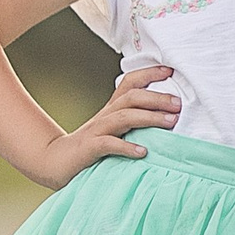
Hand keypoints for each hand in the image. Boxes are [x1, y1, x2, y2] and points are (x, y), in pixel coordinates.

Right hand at [31, 63, 179, 185]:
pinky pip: (108, 144)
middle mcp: (105, 115)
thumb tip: (168, 117)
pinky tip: (143, 152)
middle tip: (178, 104)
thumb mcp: (114, 130)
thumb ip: (134, 121)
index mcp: (112, 108)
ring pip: (124, 117)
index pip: (130, 83)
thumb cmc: (92, 147)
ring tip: (170, 122)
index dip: (149, 74)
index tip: (170, 71)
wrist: (56, 162)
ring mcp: (96, 131)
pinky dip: (126, 147)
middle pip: (131, 97)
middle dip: (157, 98)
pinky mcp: (89, 148)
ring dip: (149, 118)